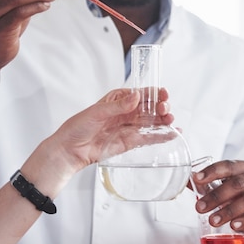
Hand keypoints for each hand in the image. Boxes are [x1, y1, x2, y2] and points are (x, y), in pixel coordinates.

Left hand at [50, 88, 174, 173]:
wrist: (70, 150)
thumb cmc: (78, 127)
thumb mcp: (97, 112)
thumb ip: (118, 106)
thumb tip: (136, 96)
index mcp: (119, 99)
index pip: (141, 93)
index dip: (154, 93)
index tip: (162, 94)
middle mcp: (127, 112)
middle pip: (150, 107)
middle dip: (161, 107)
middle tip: (165, 109)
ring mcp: (130, 127)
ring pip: (152, 122)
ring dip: (164, 120)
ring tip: (170, 121)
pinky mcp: (131, 142)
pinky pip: (149, 137)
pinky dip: (161, 136)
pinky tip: (173, 134)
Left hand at [192, 160, 243, 235]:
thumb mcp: (231, 186)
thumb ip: (210, 183)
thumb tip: (187, 180)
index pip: (229, 165)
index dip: (213, 171)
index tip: (197, 179)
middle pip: (237, 184)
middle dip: (216, 196)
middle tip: (200, 208)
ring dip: (228, 211)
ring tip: (213, 220)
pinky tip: (234, 226)